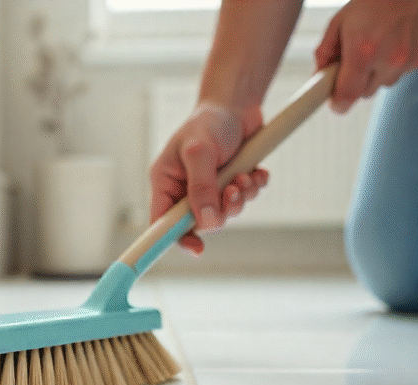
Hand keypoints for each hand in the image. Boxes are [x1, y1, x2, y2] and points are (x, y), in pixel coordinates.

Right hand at [149, 102, 267, 254]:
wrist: (237, 103)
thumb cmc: (210, 121)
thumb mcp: (200, 152)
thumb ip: (201, 188)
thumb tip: (208, 222)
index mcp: (166, 182)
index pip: (162, 221)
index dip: (175, 239)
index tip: (196, 248)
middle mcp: (185, 189)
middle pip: (200, 221)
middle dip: (222, 210)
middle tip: (233, 192)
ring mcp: (209, 187)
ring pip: (226, 213)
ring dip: (241, 198)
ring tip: (245, 176)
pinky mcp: (231, 183)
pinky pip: (244, 200)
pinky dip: (253, 188)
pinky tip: (255, 171)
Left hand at [315, 0, 417, 112]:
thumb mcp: (341, 19)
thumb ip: (326, 51)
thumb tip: (319, 75)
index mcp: (363, 52)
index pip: (347, 96)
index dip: (339, 102)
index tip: (336, 103)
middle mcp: (390, 60)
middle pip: (366, 92)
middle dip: (359, 79)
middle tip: (360, 56)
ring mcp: (412, 60)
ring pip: (387, 82)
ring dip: (381, 69)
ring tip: (384, 40)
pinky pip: (407, 70)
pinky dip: (402, 60)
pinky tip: (402, 37)